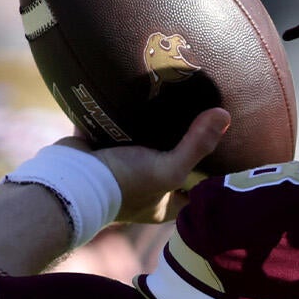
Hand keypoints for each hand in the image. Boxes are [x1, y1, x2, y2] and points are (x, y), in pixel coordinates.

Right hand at [60, 108, 230, 223]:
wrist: (67, 177)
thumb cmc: (123, 183)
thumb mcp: (168, 169)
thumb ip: (196, 145)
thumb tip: (225, 116)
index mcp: (165, 204)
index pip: (199, 194)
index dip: (214, 178)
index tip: (231, 153)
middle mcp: (147, 189)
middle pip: (175, 166)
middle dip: (188, 147)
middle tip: (207, 118)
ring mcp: (123, 169)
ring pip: (148, 147)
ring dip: (158, 129)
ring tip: (181, 101)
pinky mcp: (103, 150)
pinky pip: (120, 130)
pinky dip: (128, 116)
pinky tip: (143, 94)